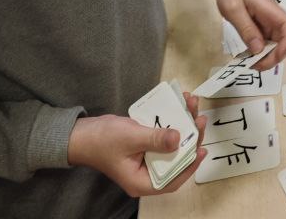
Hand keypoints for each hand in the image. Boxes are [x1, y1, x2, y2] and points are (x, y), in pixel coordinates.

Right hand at [67, 100, 206, 196]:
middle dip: (190, 138)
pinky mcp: (146, 146)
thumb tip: (179, 139)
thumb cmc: (102, 140)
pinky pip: (163, 135)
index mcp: (142, 181)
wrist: (83, 133)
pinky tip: (180, 104)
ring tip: (192, 104)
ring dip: (183, 124)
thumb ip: (155, 139)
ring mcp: (146, 159)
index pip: (172, 180)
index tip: (202, 148)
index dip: (190, 166)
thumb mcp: (131, 138)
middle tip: (199, 118)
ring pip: (172, 145)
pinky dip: (172, 120)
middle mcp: (146, 173)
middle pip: (175, 160)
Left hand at [215, 0, 285, 62]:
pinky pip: (264, 39)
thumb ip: (246, 29)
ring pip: (274, 41)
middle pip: (283, 38)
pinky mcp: (261, 22)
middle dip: (273, 56)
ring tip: (248, 63)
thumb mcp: (234, 9)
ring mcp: (267, 20)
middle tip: (254, 66)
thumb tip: (259, 50)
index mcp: (270, 9)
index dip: (284, 46)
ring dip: (265, 55)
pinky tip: (246, 54)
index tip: (269, 60)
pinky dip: (258, 49)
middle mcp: (273, 16)